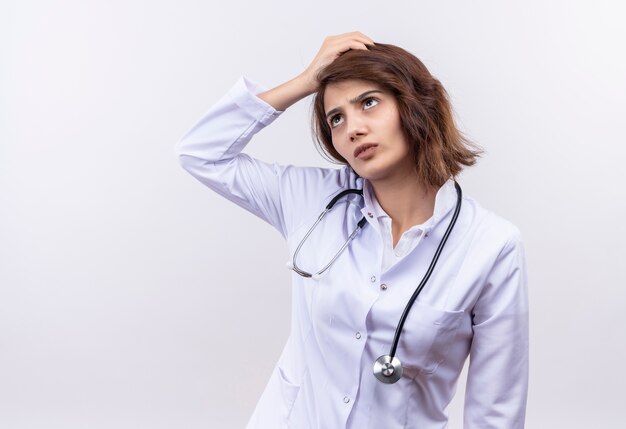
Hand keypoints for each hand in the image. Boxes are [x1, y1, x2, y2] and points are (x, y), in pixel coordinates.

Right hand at [258, 32, 373, 110]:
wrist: (309, 83)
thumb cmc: (323, 78)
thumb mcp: (337, 66)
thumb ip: (346, 60)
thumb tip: (363, 61)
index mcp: (332, 43)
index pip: (353, 36)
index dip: (365, 40)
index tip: (373, 49)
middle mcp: (331, 40)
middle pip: (355, 34)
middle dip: (367, 40)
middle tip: (376, 48)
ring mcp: (330, 43)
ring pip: (354, 36)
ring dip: (365, 42)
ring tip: (373, 50)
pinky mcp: (331, 49)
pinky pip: (350, 43)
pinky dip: (359, 46)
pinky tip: (365, 53)